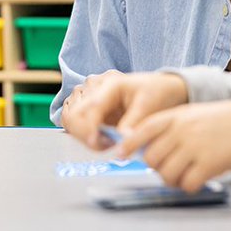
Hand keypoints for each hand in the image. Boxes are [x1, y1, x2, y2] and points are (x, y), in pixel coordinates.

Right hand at [61, 70, 188, 150]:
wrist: (159, 88)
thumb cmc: (156, 93)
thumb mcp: (149, 107)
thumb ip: (134, 124)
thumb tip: (121, 143)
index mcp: (110, 83)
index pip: (91, 107)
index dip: (90, 129)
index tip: (98, 145)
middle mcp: (93, 86)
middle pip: (73, 115)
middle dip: (85, 136)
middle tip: (106, 147)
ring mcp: (87, 95)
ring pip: (70, 120)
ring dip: (83, 136)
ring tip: (107, 143)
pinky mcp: (86, 105)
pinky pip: (73, 122)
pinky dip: (83, 134)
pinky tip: (102, 138)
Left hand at [121, 101, 230, 191]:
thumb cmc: (224, 122)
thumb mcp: (193, 114)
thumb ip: (172, 127)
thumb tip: (149, 148)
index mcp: (176, 116)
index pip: (143, 129)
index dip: (128, 143)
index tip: (119, 155)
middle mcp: (182, 131)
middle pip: (152, 157)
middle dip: (156, 167)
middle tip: (168, 168)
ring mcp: (194, 147)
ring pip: (166, 173)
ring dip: (171, 180)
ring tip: (182, 177)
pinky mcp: (208, 164)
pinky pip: (187, 183)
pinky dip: (188, 186)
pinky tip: (196, 180)